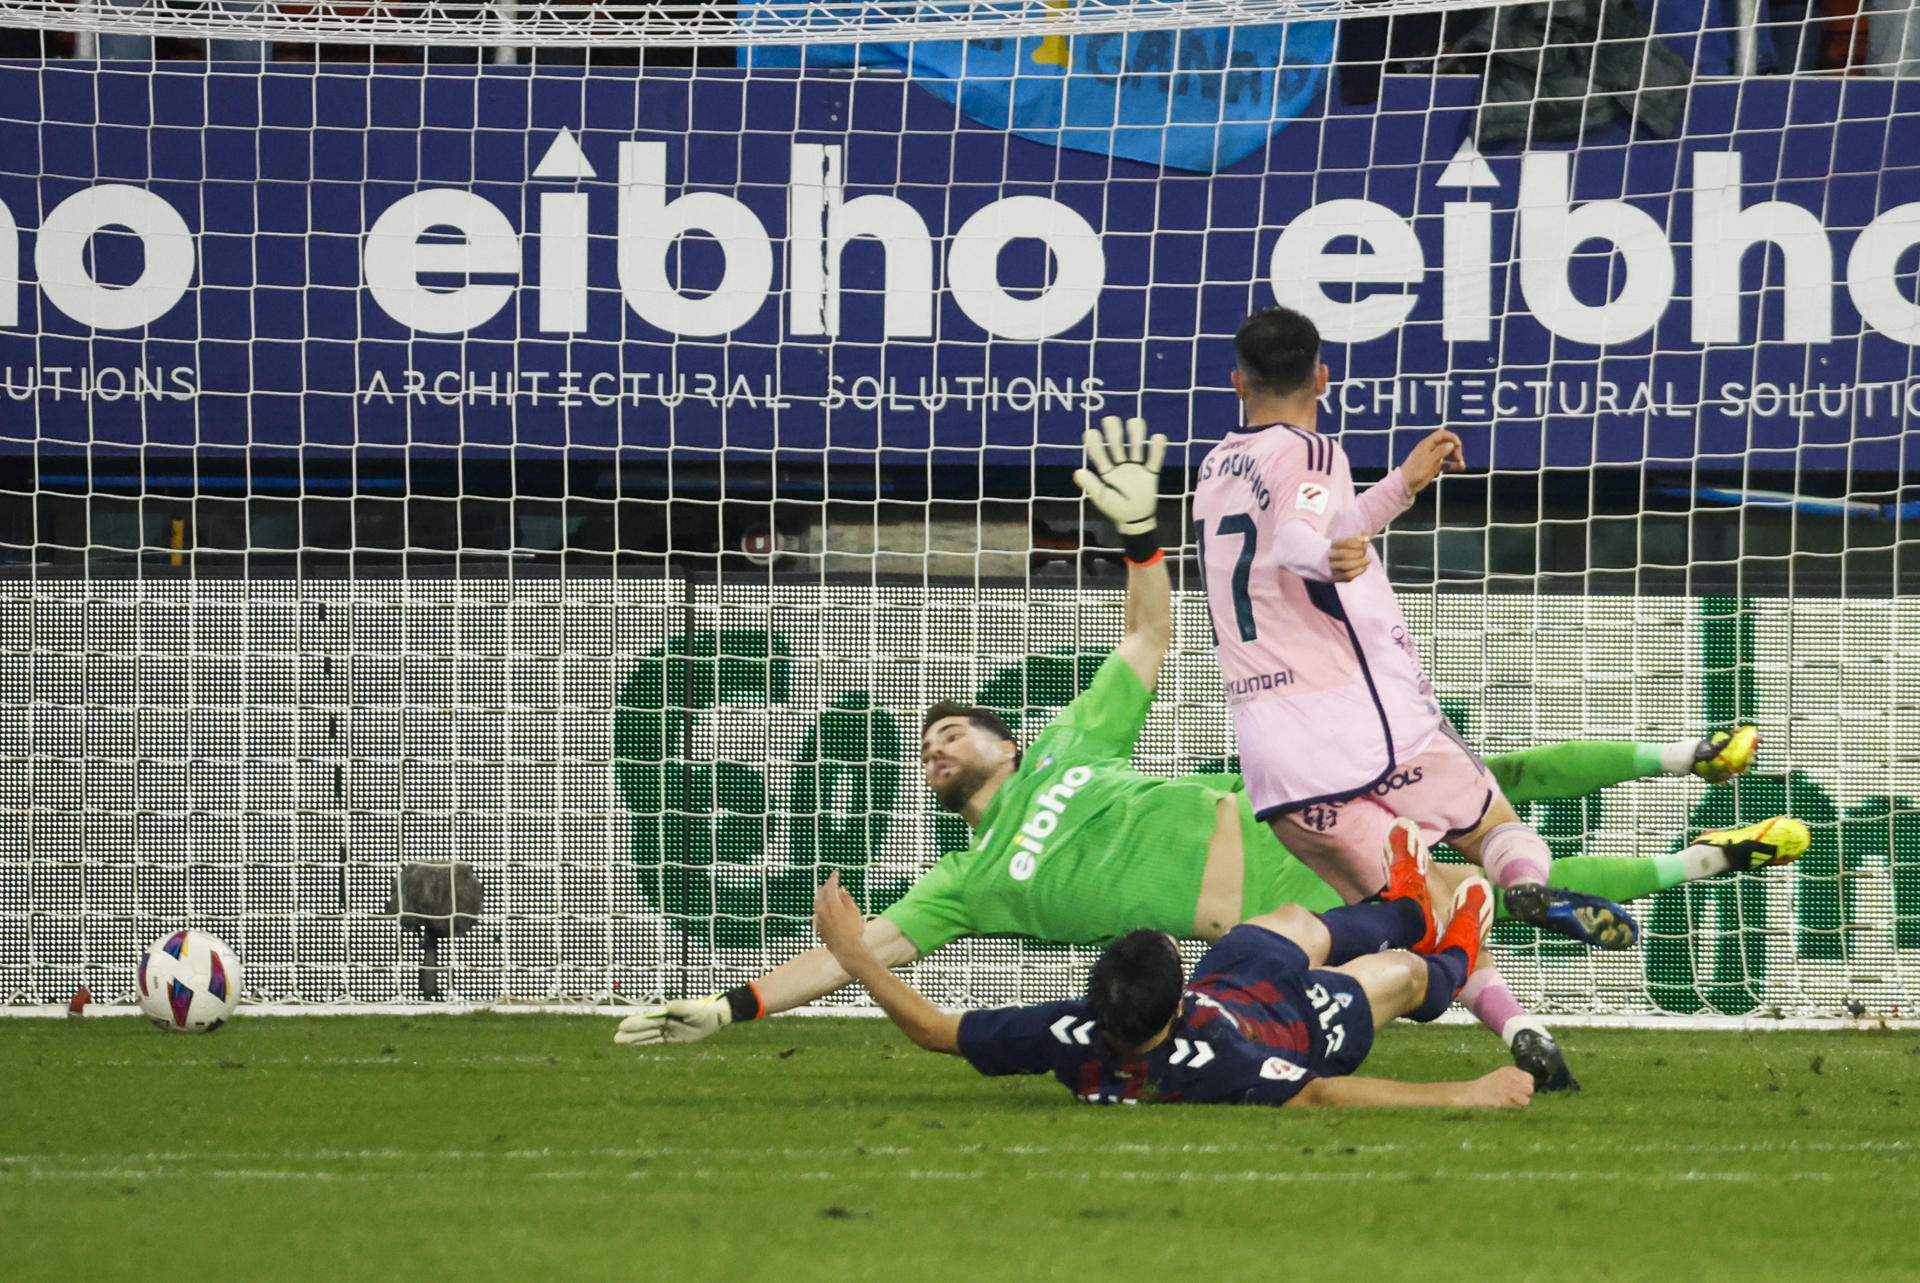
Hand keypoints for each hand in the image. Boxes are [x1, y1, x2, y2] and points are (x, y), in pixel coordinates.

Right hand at [613, 996, 730, 1045]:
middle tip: (616, 1037)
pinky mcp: (673, 1037)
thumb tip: (667, 1006)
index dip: (637, 1023)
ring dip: (634, 1039)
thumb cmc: (705, 1011)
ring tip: (618, 1040)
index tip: (623, 1025)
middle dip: (632, 1032)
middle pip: (646, 1028)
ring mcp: (668, 1029)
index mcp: (668, 1013)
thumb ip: (682, 1007)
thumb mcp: (694, 1008)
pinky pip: (656, 1040)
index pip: (649, 1019)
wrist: (715, 1017)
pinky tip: (634, 1043)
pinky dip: (645, 1042)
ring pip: (648, 1035)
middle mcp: (665, 1020)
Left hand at [813, 871, 870, 965]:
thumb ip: (846, 898)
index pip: (830, 886)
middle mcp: (822, 909)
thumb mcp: (854, 910)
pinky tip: (824, 906)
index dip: (833, 878)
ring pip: (817, 902)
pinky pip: (817, 911)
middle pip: (821, 893)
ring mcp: (818, 918)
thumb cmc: (853, 929)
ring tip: (825, 891)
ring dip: (822, 895)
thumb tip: (841, 890)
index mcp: (831, 903)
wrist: (846, 948)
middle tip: (831, 881)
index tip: (836, 873)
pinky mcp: (817, 926)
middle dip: (826, 885)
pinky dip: (820, 905)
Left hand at [1073, 415, 1167, 534]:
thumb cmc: (1115, 509)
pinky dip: (1157, 449)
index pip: (1099, 454)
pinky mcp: (1150, 473)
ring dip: (1135, 434)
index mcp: (1106, 471)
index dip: (1094, 444)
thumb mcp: (1102, 498)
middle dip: (1113, 432)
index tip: (1090, 432)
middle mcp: (1120, 465)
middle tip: (1110, 420)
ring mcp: (1136, 467)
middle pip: (1117, 445)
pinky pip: (1155, 459)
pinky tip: (1157, 437)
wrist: (1135, 520)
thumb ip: (1091, 485)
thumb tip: (1077, 471)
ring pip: (1136, 446)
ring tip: (1134, 422)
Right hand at [1329, 536, 1369, 581]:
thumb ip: (1360, 538)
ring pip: (1345, 565)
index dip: (1358, 543)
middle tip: (1365, 553)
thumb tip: (1365, 538)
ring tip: (1368, 560)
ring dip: (1359, 562)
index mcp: (1333, 544)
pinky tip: (1364, 567)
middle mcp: (1330, 555)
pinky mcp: (1336, 577)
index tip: (1366, 542)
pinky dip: (1358, 571)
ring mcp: (1332, 567)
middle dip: (1358, 553)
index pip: (1346, 542)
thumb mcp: (1352, 541)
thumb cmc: (1347, 549)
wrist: (1333, 563)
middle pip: (1344, 554)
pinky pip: (1347, 575)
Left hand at [1398, 429, 1465, 493]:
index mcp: (1427, 444)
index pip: (1442, 434)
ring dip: (1456, 457)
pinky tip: (1461, 468)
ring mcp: (1433, 458)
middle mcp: (1431, 449)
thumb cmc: (1414, 471)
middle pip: (1447, 443)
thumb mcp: (1428, 461)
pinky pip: (1447, 463)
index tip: (1459, 445)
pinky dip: (1454, 465)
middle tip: (1459, 458)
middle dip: (1455, 449)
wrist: (1406, 485)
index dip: (1451, 437)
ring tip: (1462, 465)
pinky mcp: (1435, 467)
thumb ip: (1440, 452)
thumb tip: (1451, 444)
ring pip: (1448, 454)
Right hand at [1458, 1066, 1535, 1107]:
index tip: (1521, 1089)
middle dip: (1525, 1094)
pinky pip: (1518, 1105)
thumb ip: (1515, 1079)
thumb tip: (1530, 1088)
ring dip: (1520, 1101)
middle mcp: (1511, 1077)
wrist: (1473, 1092)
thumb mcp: (1502, 1076)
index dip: (1527, 1085)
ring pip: (1527, 1098)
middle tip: (1515, 1096)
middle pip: (1530, 1088)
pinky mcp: (1505, 1098)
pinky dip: (1514, 1105)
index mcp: (1510, 1070)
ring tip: (1510, 1099)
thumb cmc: (1488, 1085)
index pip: (1530, 1078)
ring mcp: (1508, 1087)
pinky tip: (1504, 1102)